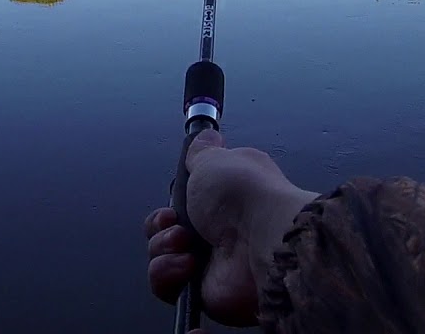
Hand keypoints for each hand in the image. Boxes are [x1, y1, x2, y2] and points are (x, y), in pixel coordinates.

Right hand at [144, 129, 317, 328]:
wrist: (264, 242)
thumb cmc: (243, 195)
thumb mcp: (213, 160)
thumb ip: (201, 152)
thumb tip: (205, 134)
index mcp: (225, 196)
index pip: (186, 199)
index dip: (173, 198)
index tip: (175, 196)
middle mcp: (219, 229)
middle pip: (166, 228)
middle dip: (161, 224)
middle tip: (175, 222)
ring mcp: (210, 261)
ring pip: (160, 255)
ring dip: (163, 246)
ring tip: (186, 243)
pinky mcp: (202, 291)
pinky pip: (165, 285)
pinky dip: (167, 272)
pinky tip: (188, 265)